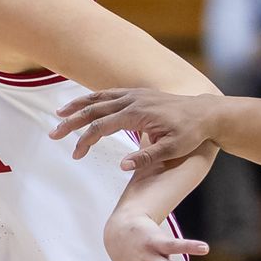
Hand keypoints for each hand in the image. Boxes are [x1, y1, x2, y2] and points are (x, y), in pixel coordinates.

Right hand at [52, 89, 220, 171]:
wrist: (206, 112)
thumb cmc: (190, 133)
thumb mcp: (172, 150)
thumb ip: (147, 158)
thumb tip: (121, 166)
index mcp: (137, 115)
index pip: (102, 126)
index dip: (85, 140)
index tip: (76, 155)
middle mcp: (132, 100)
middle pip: (94, 109)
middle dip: (71, 122)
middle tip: (53, 134)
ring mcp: (135, 95)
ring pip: (99, 98)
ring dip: (78, 105)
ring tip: (59, 113)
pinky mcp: (138, 94)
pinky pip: (109, 94)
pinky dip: (92, 98)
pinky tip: (84, 104)